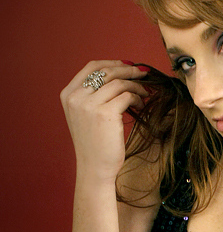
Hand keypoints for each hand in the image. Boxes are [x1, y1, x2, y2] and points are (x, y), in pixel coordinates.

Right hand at [60, 60, 149, 182]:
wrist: (94, 168)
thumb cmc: (95, 143)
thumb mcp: (86, 115)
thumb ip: (94, 95)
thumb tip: (120, 72)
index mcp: (68, 94)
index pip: (91, 67)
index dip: (112, 63)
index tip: (127, 65)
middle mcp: (76, 97)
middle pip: (107, 71)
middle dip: (128, 70)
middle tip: (144, 74)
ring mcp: (89, 104)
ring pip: (119, 83)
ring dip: (136, 86)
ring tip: (145, 94)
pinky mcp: (105, 113)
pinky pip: (127, 96)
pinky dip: (137, 98)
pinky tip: (142, 105)